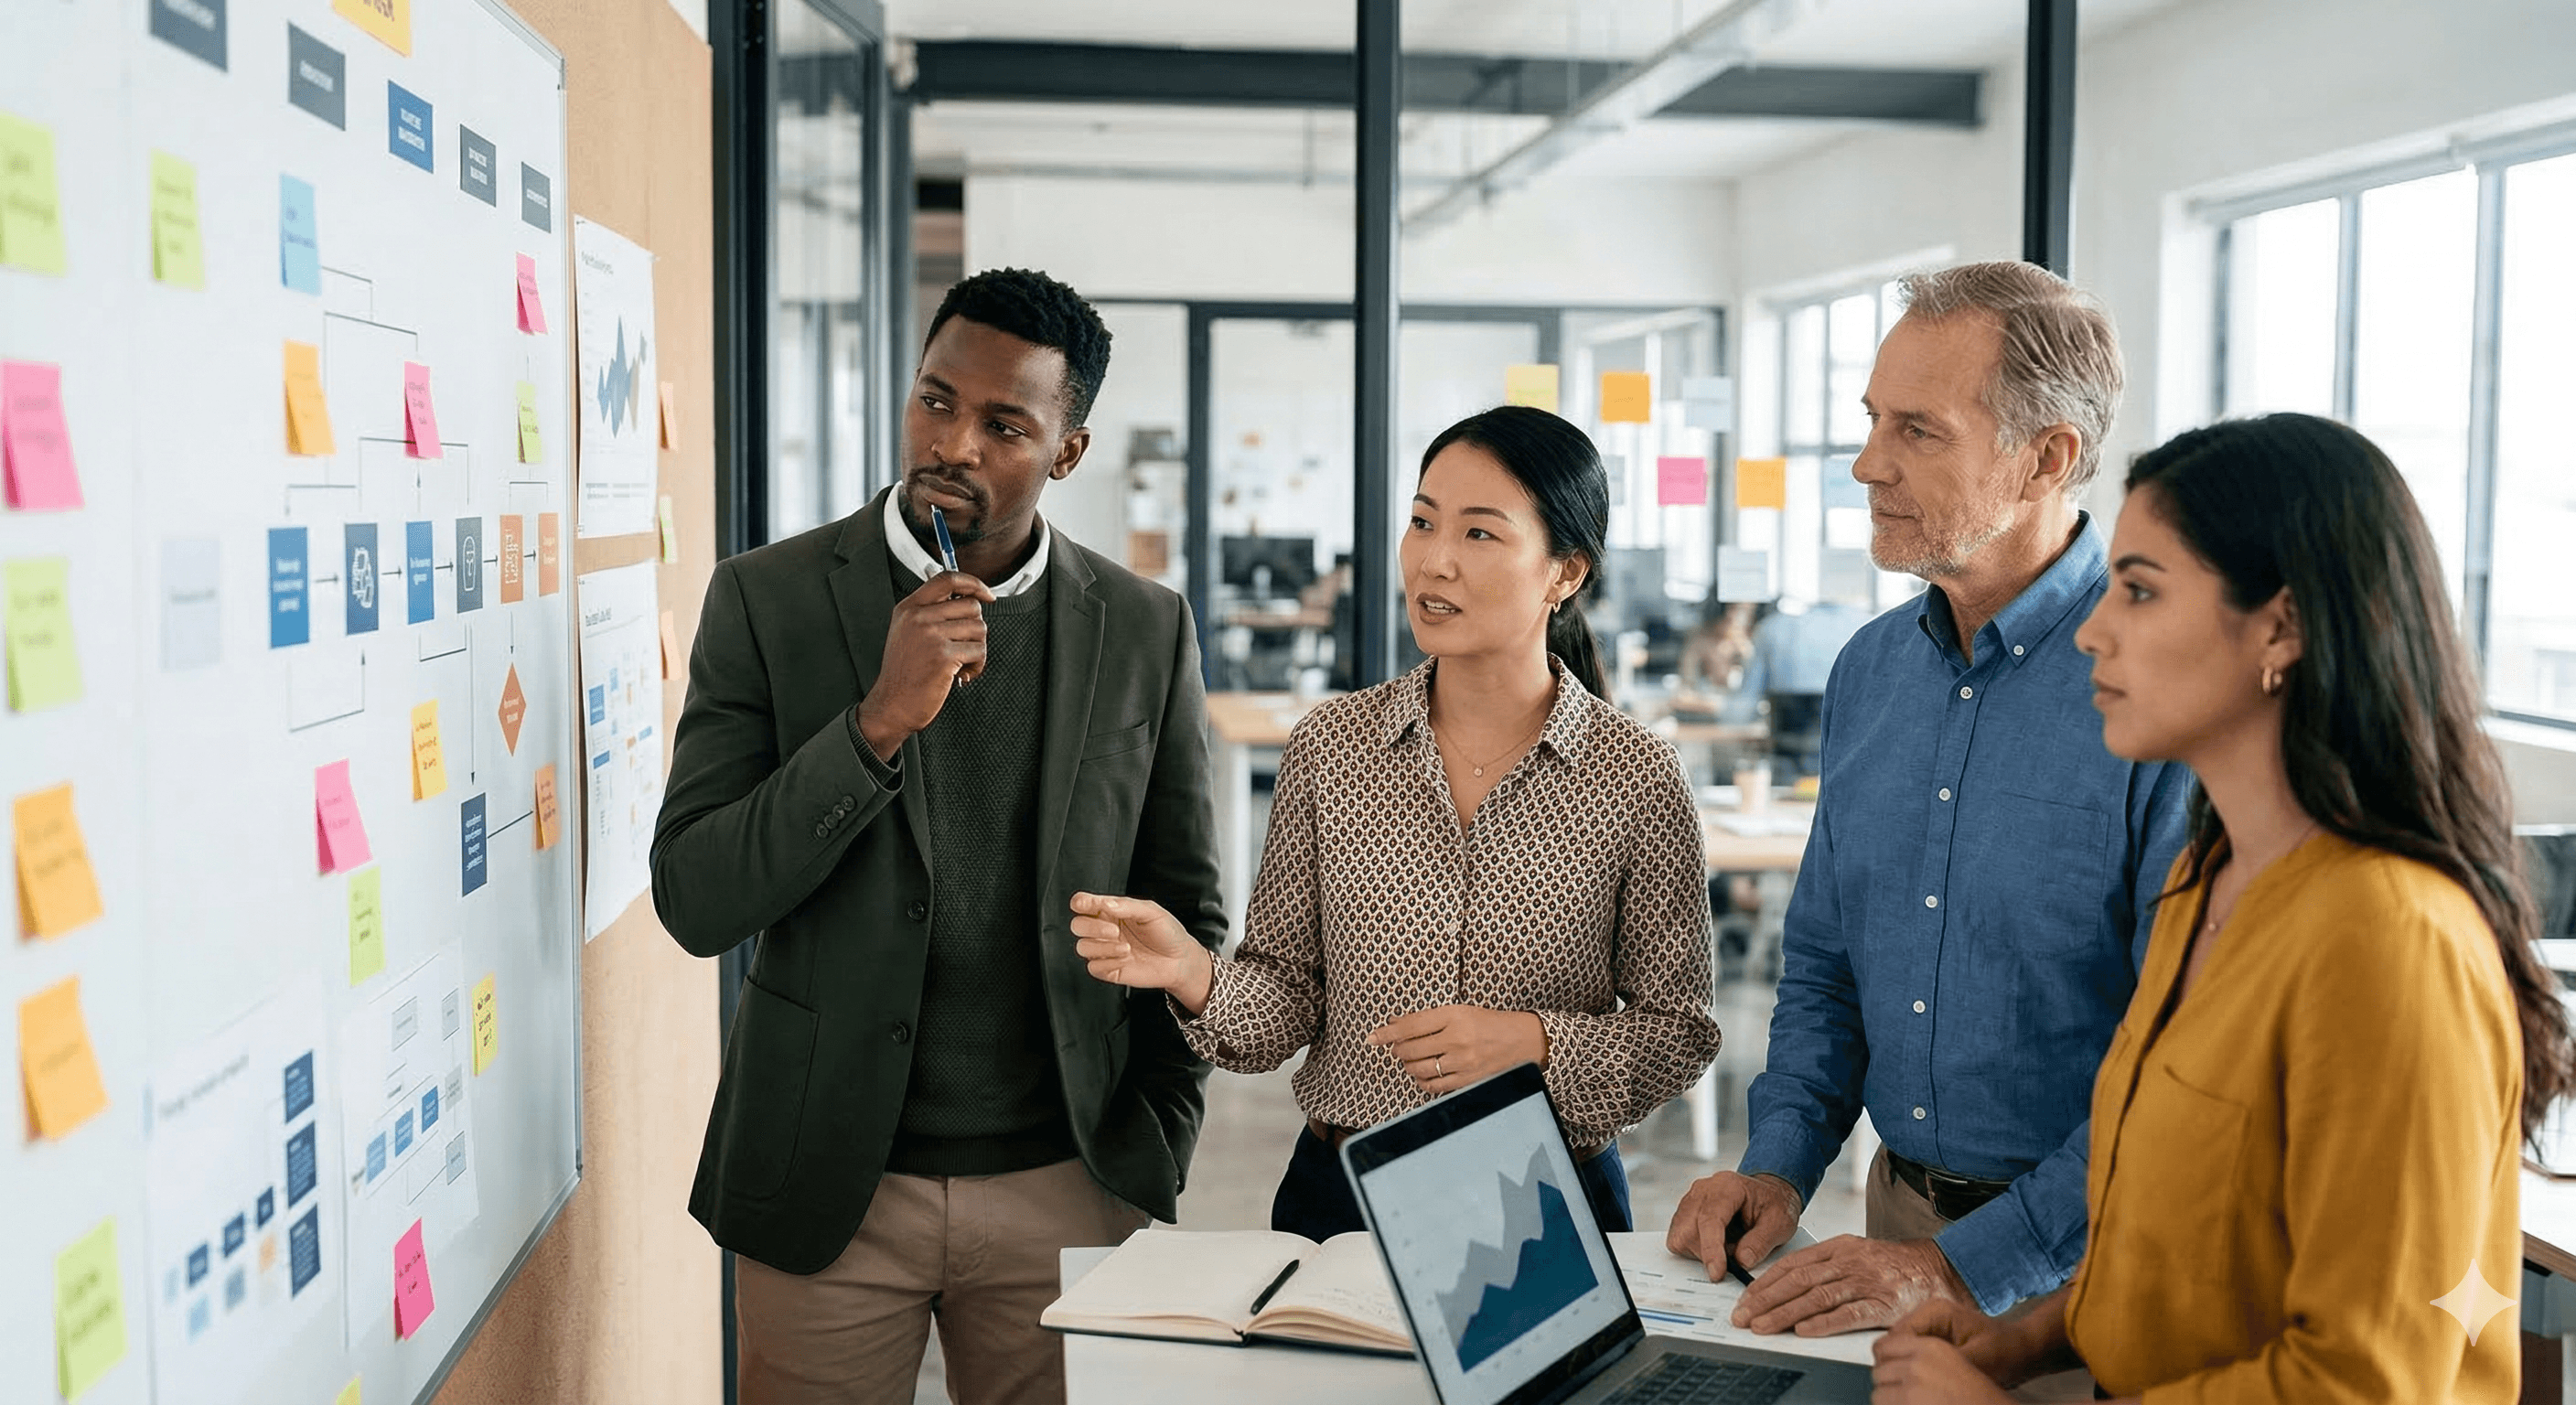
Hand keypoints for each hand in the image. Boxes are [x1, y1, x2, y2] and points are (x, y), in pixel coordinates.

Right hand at [855, 571, 995, 758]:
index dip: (973, 583)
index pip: (947, 579)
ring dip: (977, 648)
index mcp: (909, 607)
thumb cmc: (906, 672)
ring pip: (979, 628)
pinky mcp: (943, 655)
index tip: (987, 595)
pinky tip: (962, 674)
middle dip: (975, 628)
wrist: (893, 704)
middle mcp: (918, 617)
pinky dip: (977, 665)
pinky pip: (979, 650)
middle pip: (971, 605)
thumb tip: (971, 599)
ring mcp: (930, 635)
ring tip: (961, 663)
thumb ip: (932, 612)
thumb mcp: (908, 632)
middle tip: (963, 647)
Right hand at [1070, 893, 1212, 1011]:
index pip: (1084, 904)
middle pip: (1077, 925)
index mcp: (1111, 911)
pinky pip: (1093, 967)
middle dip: (1092, 927)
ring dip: (1103, 947)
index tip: (1085, 905)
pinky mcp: (1108, 970)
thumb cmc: (1167, 933)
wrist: (1180, 961)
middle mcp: (1104, 930)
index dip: (1080, 903)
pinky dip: (1108, 963)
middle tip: (1114, 931)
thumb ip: (1127, 905)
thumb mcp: (1151, 911)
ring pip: (1082, 947)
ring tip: (1126, 948)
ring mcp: (1105, 950)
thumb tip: (1105, 903)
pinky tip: (1124, 960)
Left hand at [1365, 1005, 1545, 1092]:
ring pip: (1419, 1069)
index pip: (1410, 1025)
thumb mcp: (1460, 1011)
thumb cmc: (1489, 1023)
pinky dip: (1423, 1081)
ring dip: (1409, 1066)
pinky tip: (1425, 1074)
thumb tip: (1395, 1024)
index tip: (1373, 1037)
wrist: (1523, 1041)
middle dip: (1398, 1050)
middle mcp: (1456, 1038)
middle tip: (1399, 1048)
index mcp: (1453, 1015)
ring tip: (1413, 1060)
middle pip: (1410, 1049)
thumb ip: (1427, 1019)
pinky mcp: (1468, 1080)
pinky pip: (1434, 1086)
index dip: (1386, 1033)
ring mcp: (1462, 1061)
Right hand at [1667, 1171, 1802, 1280]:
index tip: (1717, 1273)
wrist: (1768, 1193)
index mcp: (1728, 1187)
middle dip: (1706, 1254)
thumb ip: (1760, 1243)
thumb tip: (1741, 1262)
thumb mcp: (1779, 1224)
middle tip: (1731, 1259)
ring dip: (1700, 1252)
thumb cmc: (1773, 1204)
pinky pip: (1679, 1238)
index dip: (1711, 1249)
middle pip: (1688, 1230)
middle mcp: (1704, 1190)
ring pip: (1679, 1236)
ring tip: (1726, 1248)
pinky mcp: (1685, 1212)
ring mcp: (1691, 1199)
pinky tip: (1716, 1244)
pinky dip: (1695, 1249)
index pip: (1710, 1219)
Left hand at [1730, 1234, 1968, 1336]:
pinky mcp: (1885, 1304)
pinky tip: (1804, 1331)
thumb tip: (1784, 1284)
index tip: (1744, 1299)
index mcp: (1839, 1248)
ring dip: (1785, 1313)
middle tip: (1743, 1316)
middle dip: (1766, 1300)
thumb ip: (1824, 1266)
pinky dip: (1824, 1322)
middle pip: (1799, 1281)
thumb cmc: (1891, 1265)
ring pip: (1817, 1298)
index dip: (1765, 1282)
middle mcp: (1849, 1262)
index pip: (1793, 1264)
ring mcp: (1867, 1282)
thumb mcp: (1854, 1254)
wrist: (1937, 1268)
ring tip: (1762, 1326)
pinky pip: (1850, 1314)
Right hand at [1884, 1301, 2020, 1381]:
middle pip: (1892, 1342)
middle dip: (1901, 1364)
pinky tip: (1930, 1378)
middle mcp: (1926, 1314)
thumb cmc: (2004, 1349)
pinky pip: (1910, 1354)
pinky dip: (1916, 1367)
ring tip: (1926, 1381)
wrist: (2019, 1348)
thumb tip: (1921, 1375)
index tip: (1909, 1382)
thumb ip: (1946, 1364)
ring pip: (1898, 1349)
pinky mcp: (1930, 1336)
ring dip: (1908, 1366)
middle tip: (1919, 1384)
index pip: (1895, 1337)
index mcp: (1935, 1311)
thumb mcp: (1977, 1359)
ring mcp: (1926, 1324)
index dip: (1898, 1361)